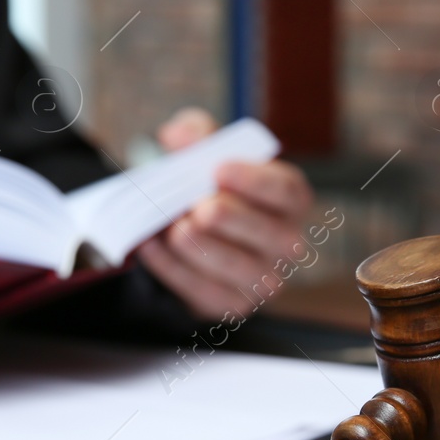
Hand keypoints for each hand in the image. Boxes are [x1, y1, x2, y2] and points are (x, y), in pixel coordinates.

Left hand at [137, 108, 314, 320]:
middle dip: (233, 219)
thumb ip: (195, 135)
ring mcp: (263, 278)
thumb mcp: (204, 150)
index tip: (219, 170)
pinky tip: (151, 246)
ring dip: (204, 248)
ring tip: (175, 228)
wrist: (190, 230)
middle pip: (273, 235)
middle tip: (200, 207)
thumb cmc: (208, 185)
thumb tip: (179, 136)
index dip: (256, 181)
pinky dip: (174, 269)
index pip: (287, 192)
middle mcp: (286, 242)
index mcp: (289, 199)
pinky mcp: (233, 303)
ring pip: (243, 270)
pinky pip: (207, 291)